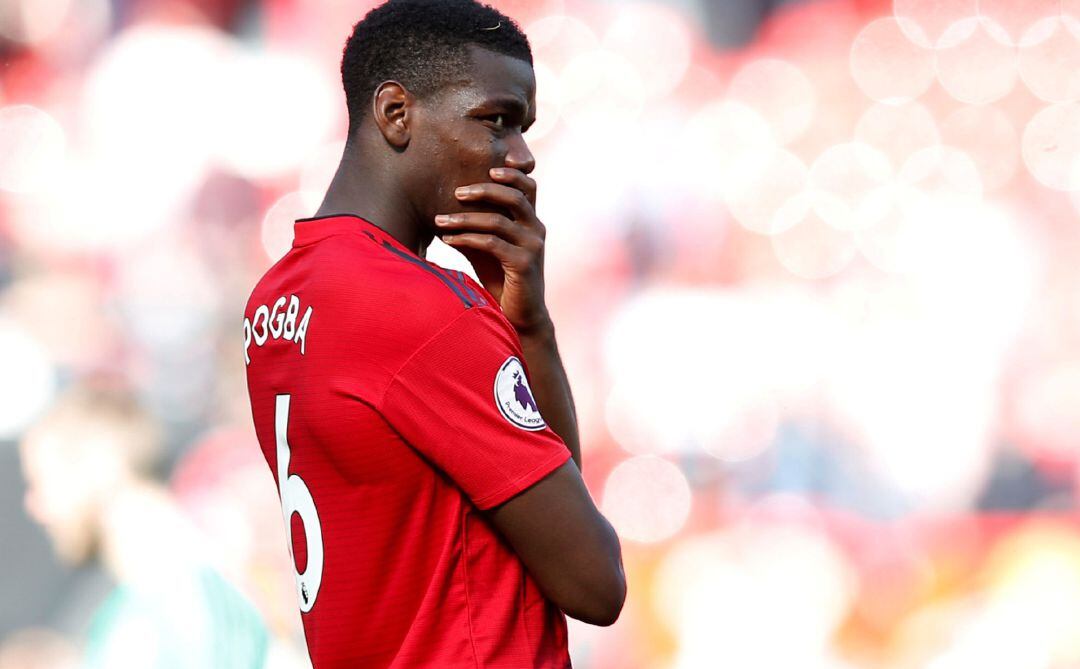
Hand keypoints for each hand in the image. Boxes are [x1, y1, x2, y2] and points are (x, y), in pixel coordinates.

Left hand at [435, 167, 550, 334]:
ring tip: (440, 220)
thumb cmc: (503, 280)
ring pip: (498, 220)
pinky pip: (492, 243)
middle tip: (457, 192)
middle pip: (515, 196)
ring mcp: (532, 247)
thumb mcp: (491, 248)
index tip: (488, 169)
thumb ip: (479, 227)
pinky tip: (449, 239)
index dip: (512, 174)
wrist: (521, 316)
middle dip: (484, 190)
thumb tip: (446, 210)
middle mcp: (536, 230)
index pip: (529, 186)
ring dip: (465, 218)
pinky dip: (467, 238)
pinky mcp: (523, 264)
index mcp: (532, 223)